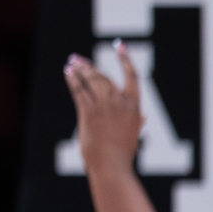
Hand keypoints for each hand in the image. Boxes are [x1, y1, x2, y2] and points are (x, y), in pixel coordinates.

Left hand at [64, 41, 143, 176]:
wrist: (112, 166)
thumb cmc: (123, 152)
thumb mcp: (133, 134)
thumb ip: (138, 122)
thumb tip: (144, 117)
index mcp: (135, 107)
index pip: (132, 76)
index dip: (126, 59)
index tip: (119, 44)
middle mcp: (120, 103)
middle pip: (104, 76)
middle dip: (89, 65)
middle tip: (77, 58)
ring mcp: (105, 107)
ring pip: (90, 81)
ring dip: (79, 70)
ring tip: (71, 63)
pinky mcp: (89, 112)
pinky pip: (79, 90)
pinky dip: (72, 80)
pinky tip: (67, 73)